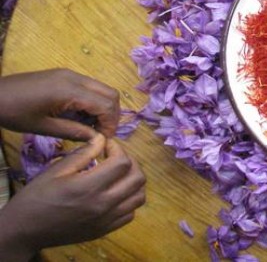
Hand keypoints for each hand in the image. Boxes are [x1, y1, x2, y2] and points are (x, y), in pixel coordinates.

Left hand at [0, 69, 119, 139]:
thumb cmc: (14, 113)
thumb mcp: (43, 127)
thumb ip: (73, 132)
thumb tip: (97, 140)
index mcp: (69, 91)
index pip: (105, 105)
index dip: (111, 123)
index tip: (105, 140)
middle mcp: (75, 78)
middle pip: (110, 93)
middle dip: (112, 114)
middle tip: (102, 133)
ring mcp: (70, 74)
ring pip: (102, 88)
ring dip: (103, 107)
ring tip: (91, 126)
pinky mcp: (64, 75)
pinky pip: (89, 86)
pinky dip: (93, 101)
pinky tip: (80, 115)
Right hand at [0, 135, 145, 260]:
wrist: (24, 230)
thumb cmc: (36, 197)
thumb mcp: (55, 170)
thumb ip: (83, 154)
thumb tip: (102, 139)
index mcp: (89, 187)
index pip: (123, 162)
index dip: (118, 148)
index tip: (106, 145)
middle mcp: (103, 205)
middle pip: (138, 178)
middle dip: (130, 162)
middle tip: (115, 157)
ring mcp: (106, 220)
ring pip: (139, 197)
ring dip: (133, 181)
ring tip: (118, 175)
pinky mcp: (105, 230)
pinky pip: (130, 213)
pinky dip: (128, 200)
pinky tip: (114, 193)